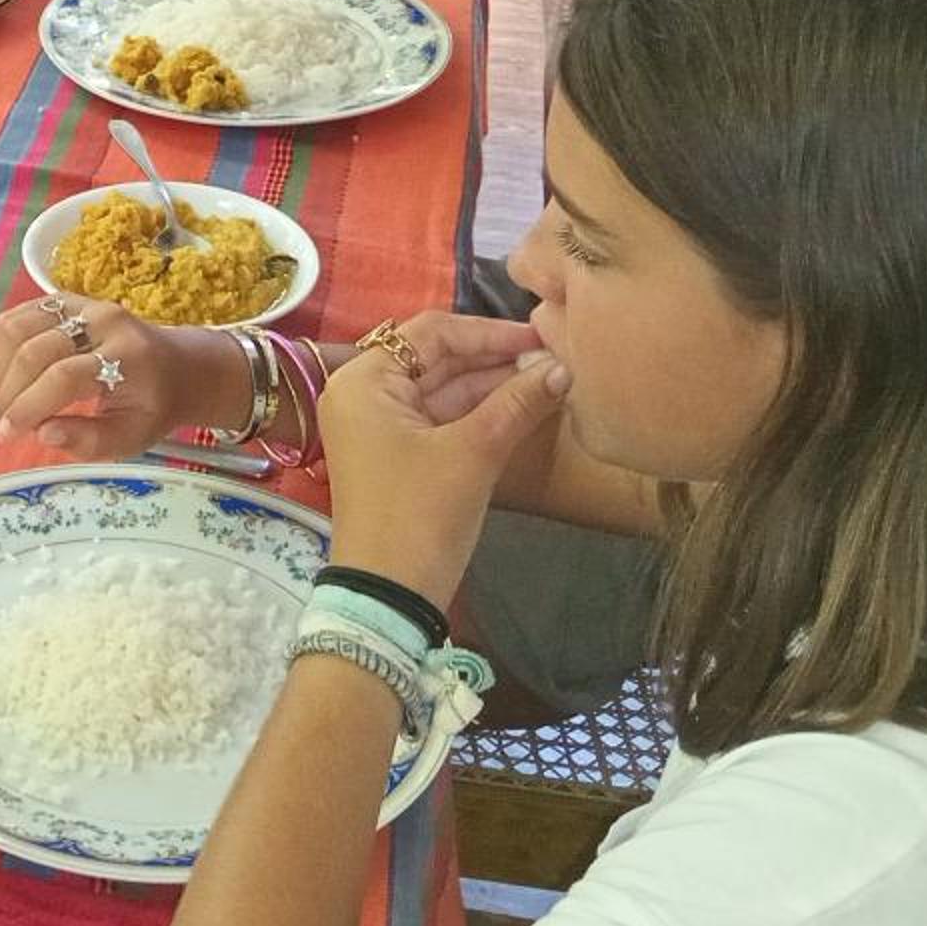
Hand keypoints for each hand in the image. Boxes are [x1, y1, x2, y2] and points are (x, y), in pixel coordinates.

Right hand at [0, 296, 237, 460]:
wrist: (177, 368)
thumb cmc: (153, 407)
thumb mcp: (132, 438)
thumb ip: (88, 441)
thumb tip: (42, 434)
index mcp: (127, 357)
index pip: (63, 377)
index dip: (28, 407)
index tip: (8, 435)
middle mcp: (104, 321)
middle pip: (34, 351)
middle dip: (10, 393)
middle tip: (7, 423)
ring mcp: (83, 304)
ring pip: (17, 327)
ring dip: (3, 369)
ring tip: (12, 398)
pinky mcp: (66, 299)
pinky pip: (18, 316)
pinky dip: (5, 348)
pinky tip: (15, 374)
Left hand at [318, 313, 566, 609]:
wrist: (390, 593)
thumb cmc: (421, 514)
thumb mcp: (474, 453)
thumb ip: (517, 403)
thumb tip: (562, 367)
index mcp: (364, 380)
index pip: (430, 333)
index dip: (489, 332)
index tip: (543, 336)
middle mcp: (364, 393)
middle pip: (436, 358)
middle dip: (495, 358)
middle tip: (557, 357)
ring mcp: (379, 425)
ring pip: (442, 389)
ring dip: (493, 384)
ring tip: (553, 377)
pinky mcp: (397, 453)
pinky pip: (441, 417)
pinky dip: (480, 411)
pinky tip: (526, 404)